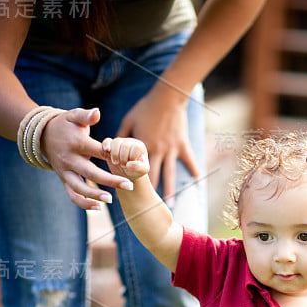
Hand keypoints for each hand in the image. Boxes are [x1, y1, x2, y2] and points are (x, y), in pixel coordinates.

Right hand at [41, 107, 137, 209]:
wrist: (42, 135)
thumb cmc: (65, 125)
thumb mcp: (73, 116)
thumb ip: (86, 115)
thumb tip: (97, 112)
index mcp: (76, 143)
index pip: (97, 151)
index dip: (111, 156)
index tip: (127, 162)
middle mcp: (70, 159)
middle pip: (91, 173)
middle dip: (111, 180)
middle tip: (129, 185)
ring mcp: (65, 172)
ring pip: (80, 188)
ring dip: (95, 195)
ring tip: (111, 199)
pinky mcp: (63, 180)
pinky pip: (72, 195)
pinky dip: (83, 204)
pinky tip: (98, 208)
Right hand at [101, 136, 149, 182]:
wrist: (127, 173)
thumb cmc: (136, 171)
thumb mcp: (142, 171)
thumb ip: (139, 167)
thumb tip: (129, 164)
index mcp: (139, 146)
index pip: (136, 147)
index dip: (132, 157)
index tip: (130, 165)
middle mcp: (130, 142)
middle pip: (125, 145)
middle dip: (123, 157)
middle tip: (123, 166)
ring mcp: (120, 142)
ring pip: (116, 142)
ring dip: (115, 154)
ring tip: (116, 163)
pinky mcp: (110, 145)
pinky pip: (107, 141)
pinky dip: (105, 144)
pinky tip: (106, 150)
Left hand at [116, 87, 199, 203]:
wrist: (168, 97)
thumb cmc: (146, 107)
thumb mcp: (129, 120)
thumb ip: (120, 135)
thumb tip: (109, 146)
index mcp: (142, 145)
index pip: (133, 166)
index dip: (130, 180)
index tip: (126, 193)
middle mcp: (156, 150)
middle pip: (153, 176)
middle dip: (148, 192)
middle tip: (147, 208)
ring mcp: (170, 149)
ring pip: (170, 174)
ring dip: (170, 190)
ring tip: (170, 204)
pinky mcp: (182, 145)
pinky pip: (189, 161)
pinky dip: (195, 171)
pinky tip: (197, 183)